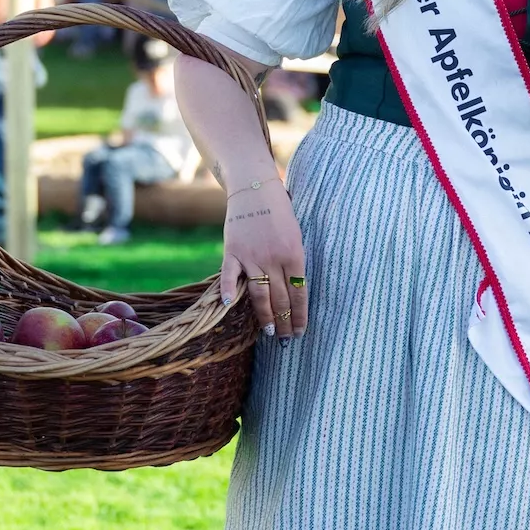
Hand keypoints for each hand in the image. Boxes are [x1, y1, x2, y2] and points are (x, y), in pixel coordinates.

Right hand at [220, 177, 307, 339]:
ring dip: (265, 317)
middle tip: (285, 340)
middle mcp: (274, 259)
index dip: (300, 316)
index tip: (300, 332)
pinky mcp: (233, 251)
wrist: (255, 189)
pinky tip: (229, 306)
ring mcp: (252, 256)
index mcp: (295, 255)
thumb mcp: (296, 236)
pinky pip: (230, 275)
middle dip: (285, 322)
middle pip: (281, 299)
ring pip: (260, 294)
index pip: (299, 294)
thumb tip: (295, 291)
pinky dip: (229, 291)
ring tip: (269, 333)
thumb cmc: (280, 212)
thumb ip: (294, 262)